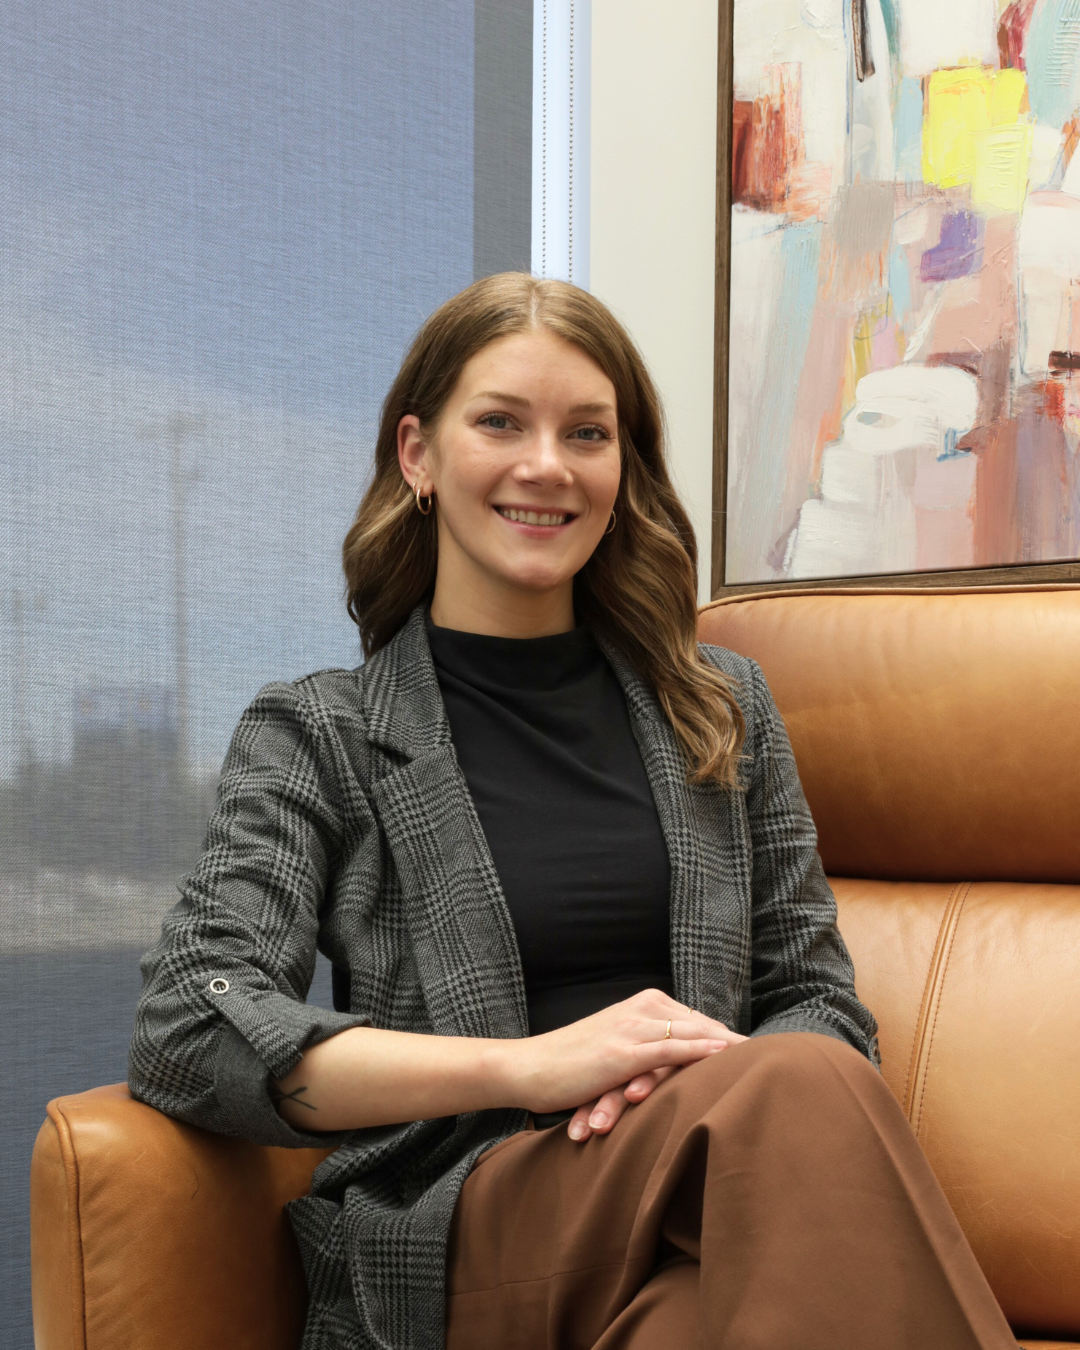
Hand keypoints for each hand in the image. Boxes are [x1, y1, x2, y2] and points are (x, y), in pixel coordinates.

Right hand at [509, 989, 744, 1128]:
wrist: (528, 1067)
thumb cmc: (570, 1065)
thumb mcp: (615, 1051)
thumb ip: (646, 1052)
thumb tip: (676, 1069)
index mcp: (643, 1004)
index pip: (697, 1022)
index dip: (729, 1039)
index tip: (761, 1051)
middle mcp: (642, 1009)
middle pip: (703, 1026)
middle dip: (738, 1042)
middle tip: (780, 1053)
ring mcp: (633, 1028)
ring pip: (693, 1035)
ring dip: (730, 1047)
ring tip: (765, 1057)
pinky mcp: (623, 1052)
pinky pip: (671, 1049)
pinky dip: (702, 1052)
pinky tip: (728, 1056)